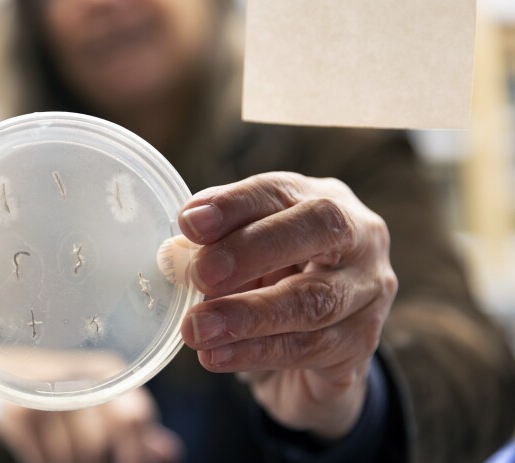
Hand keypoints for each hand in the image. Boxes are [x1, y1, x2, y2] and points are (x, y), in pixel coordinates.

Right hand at [0, 387, 182, 462]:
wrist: (3, 369)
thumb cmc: (63, 389)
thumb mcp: (102, 399)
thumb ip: (134, 424)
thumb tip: (169, 452)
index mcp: (107, 371)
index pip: (135, 416)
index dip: (136, 450)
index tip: (129, 462)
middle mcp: (76, 376)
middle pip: (99, 443)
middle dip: (96, 459)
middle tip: (90, 455)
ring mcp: (42, 392)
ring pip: (70, 455)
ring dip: (68, 462)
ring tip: (62, 448)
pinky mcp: (13, 412)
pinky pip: (40, 458)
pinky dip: (42, 460)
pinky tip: (43, 450)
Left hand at [178, 172, 397, 438]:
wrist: (314, 350)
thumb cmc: (276, 282)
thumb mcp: (248, 255)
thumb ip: (217, 245)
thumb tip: (177, 249)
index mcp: (325, 201)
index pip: (280, 191)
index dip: (234, 205)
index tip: (190, 223)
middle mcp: (360, 240)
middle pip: (318, 230)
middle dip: (252, 250)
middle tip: (200, 274)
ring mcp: (369, 294)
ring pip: (313, 301)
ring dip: (247, 315)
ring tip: (197, 328)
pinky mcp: (362, 346)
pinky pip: (308, 349)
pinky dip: (255, 352)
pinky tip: (216, 355)